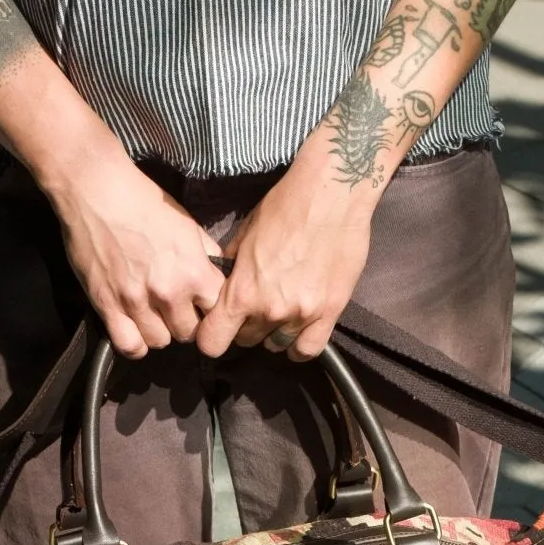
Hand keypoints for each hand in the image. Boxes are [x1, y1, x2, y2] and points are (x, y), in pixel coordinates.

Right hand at [44, 143, 224, 358]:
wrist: (96, 190)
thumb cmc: (142, 200)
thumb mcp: (187, 223)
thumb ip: (205, 253)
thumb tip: (218, 273)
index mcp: (194, 271)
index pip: (217, 311)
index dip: (209, 308)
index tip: (200, 303)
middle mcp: (169, 292)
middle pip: (189, 332)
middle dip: (185, 321)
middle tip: (173, 307)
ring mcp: (137, 302)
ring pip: (160, 341)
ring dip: (159, 330)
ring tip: (152, 314)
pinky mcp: (108, 306)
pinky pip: (130, 346)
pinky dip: (135, 343)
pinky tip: (134, 329)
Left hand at [195, 149, 376, 361]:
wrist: (332, 194)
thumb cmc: (286, 206)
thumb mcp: (245, 235)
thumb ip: (232, 269)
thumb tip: (223, 286)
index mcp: (242, 291)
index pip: (213, 341)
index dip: (212, 338)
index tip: (218, 329)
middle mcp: (269, 310)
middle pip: (246, 341)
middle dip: (246, 326)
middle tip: (256, 305)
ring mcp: (301, 314)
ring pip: (276, 345)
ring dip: (273, 332)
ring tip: (281, 309)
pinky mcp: (329, 313)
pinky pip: (307, 350)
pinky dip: (299, 345)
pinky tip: (297, 330)